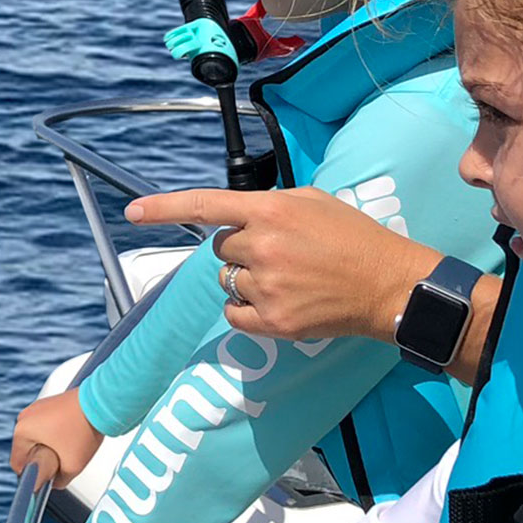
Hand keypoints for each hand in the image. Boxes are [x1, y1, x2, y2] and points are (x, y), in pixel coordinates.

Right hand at [9, 387, 101, 482]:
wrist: (99, 404)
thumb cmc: (83, 430)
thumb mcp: (72, 466)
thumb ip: (60, 481)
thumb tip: (54, 484)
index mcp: (22, 432)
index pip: (17, 463)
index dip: (31, 476)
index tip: (45, 480)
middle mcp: (24, 418)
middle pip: (26, 450)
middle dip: (41, 460)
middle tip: (60, 464)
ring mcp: (35, 408)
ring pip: (36, 437)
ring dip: (47, 446)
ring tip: (67, 448)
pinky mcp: (47, 404)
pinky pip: (44, 426)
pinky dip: (53, 434)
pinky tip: (69, 437)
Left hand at [126, 186, 437, 348]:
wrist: (389, 285)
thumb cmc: (354, 239)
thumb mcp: (312, 201)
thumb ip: (268, 205)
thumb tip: (234, 217)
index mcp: (271, 210)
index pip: (205, 206)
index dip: (163, 208)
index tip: (133, 212)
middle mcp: (262, 247)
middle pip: (219, 248)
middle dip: (240, 249)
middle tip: (279, 252)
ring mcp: (266, 286)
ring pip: (228, 281)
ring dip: (248, 279)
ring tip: (290, 277)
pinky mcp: (273, 321)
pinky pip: (233, 313)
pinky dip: (246, 308)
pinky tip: (279, 301)